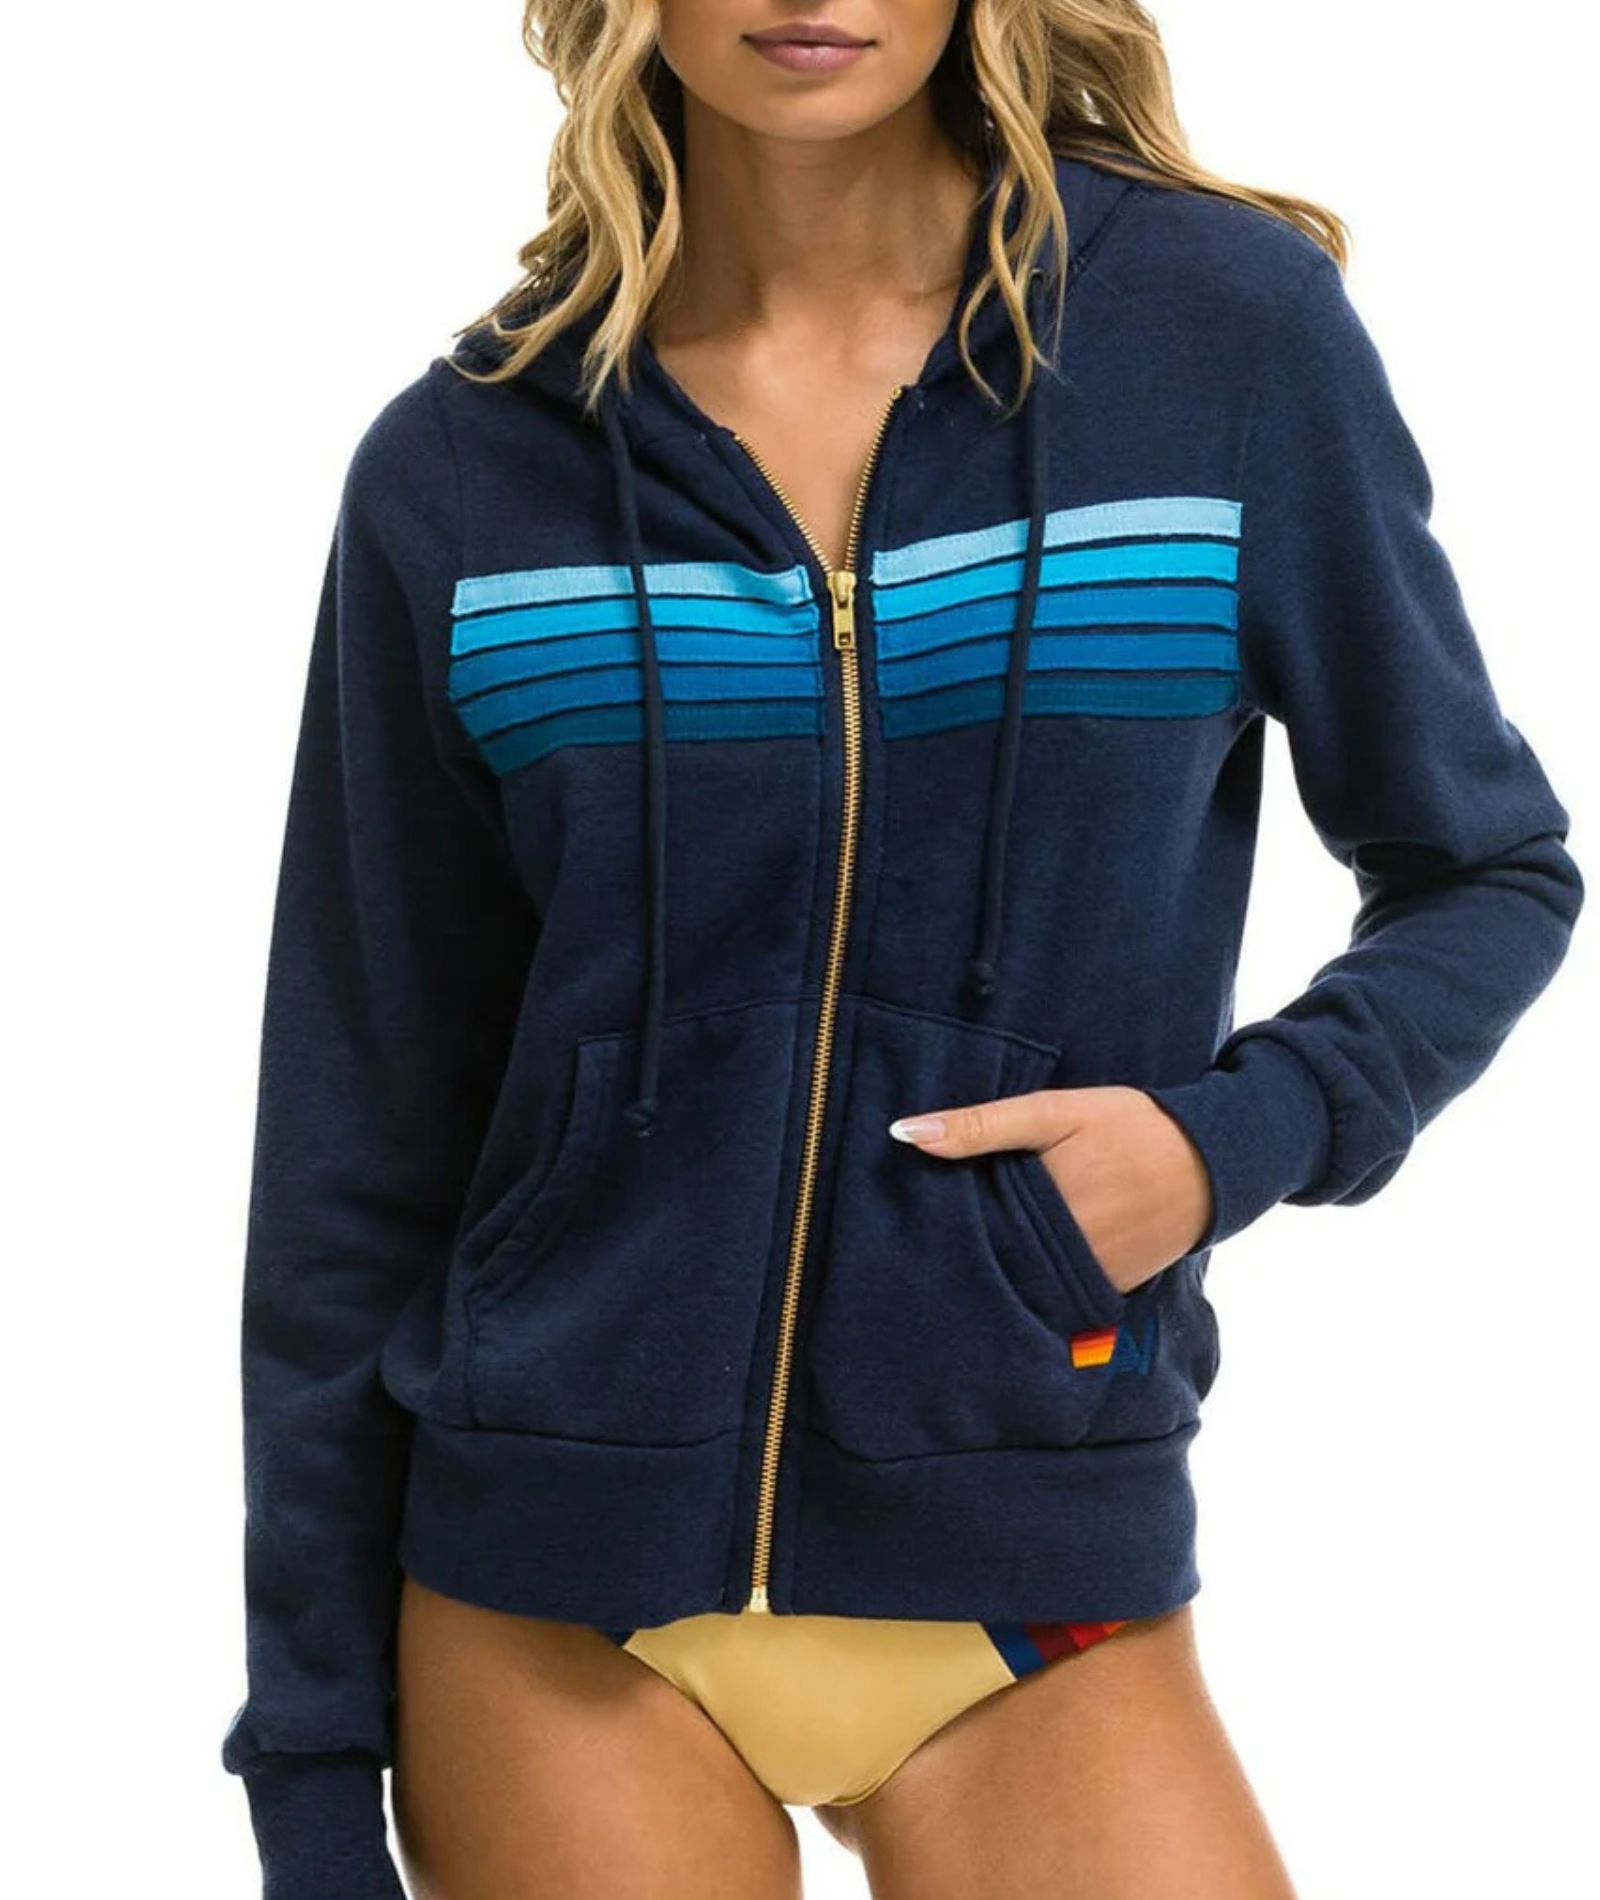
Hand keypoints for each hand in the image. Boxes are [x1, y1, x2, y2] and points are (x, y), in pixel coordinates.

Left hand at [888, 1085, 1213, 1295]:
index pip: (965, 1235)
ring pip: (1022, 1283)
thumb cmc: (1129, 1126)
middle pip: (990, 1264)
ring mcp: (1087, 1280)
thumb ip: (980, 1126)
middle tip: (923, 1242)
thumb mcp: (1052, 1112)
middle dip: (961, 1255)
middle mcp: (1062, 1258)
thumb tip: (903, 1134)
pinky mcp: (1108, 1290)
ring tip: (964, 1253)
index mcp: (1040, 1212)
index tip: (903, 1224)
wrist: (1212, 1160)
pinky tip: (1018, 1260)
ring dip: (997, 1270)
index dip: (935, 1230)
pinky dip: (1036, 1279)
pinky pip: (1057, 1292)